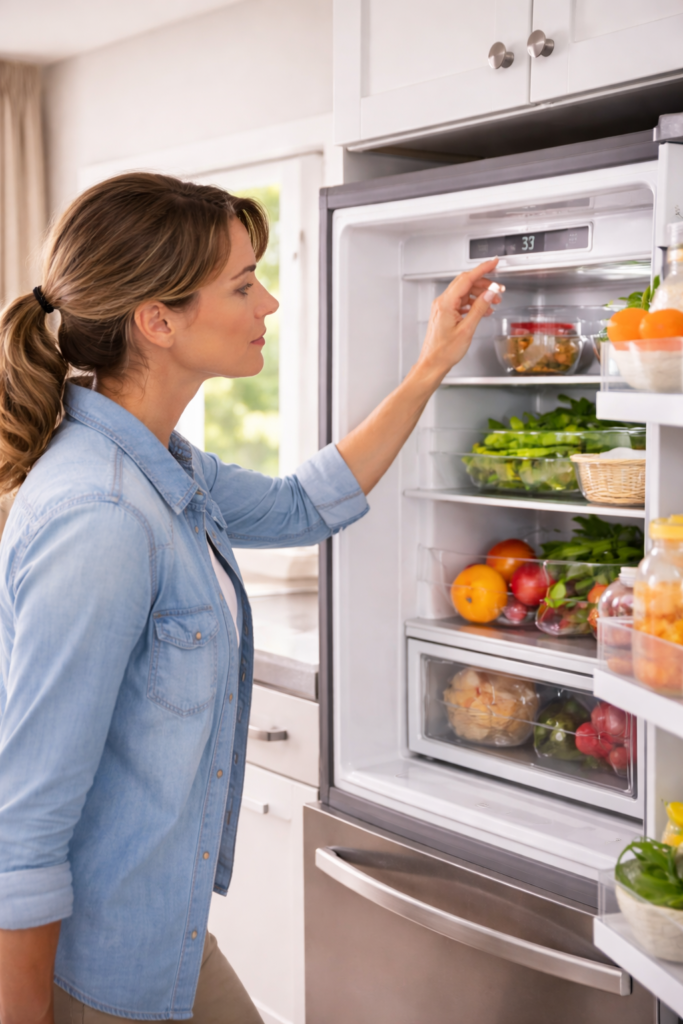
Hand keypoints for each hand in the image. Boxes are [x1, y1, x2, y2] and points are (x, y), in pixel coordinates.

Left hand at [417, 258, 501, 380]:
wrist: (433, 363)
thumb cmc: (445, 351)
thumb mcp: (467, 329)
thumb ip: (479, 308)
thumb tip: (490, 293)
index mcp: (446, 303)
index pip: (467, 279)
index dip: (482, 269)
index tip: (493, 263)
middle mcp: (442, 302)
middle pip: (466, 283)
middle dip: (484, 284)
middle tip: (499, 289)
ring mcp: (442, 308)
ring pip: (464, 293)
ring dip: (480, 295)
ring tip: (494, 302)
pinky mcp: (444, 314)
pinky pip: (461, 302)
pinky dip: (473, 303)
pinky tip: (482, 309)